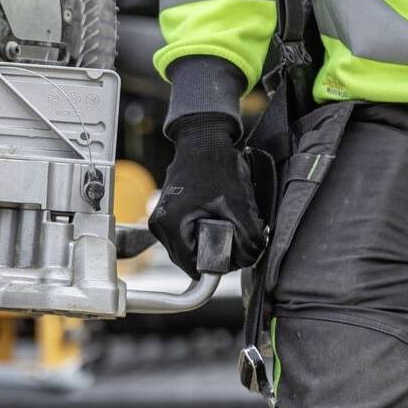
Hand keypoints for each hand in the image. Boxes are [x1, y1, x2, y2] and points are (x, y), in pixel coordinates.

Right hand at [148, 113, 268, 277]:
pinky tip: (213, 219)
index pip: (192, 266)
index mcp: (171, 225)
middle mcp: (159, 225)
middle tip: (233, 238)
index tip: (233, 253)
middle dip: (212, 254)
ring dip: (206, 244)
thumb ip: (248, 237)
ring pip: (186, 249)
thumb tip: (248, 258)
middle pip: (188, 260)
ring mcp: (160, 219)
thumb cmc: (217, 167)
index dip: (217, 264)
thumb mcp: (239, 205)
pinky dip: (199, 233)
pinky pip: (183, 236)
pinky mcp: (165, 214)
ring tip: (223, 225)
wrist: (203, 141)